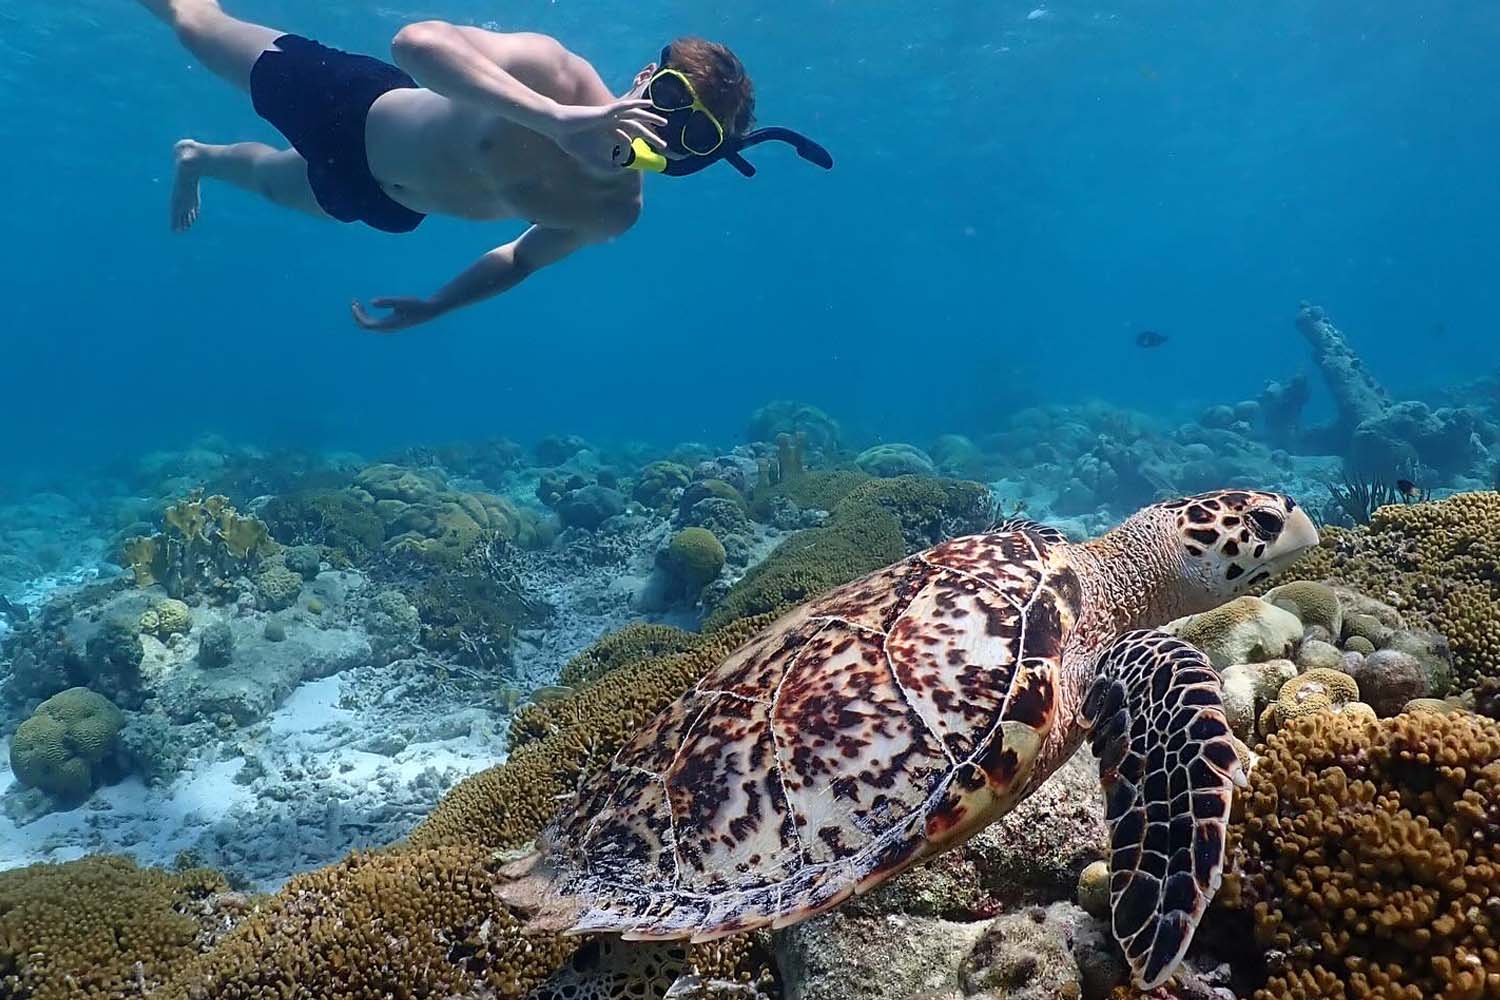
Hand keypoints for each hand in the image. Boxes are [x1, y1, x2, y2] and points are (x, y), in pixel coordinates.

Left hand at [350, 296, 442, 332]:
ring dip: (360, 314)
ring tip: (356, 302)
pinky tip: (366, 306)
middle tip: (354, 301)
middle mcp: (387, 328)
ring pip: (368, 325)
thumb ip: (386, 301)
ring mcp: (388, 327)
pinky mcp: (389, 324)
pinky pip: (373, 323)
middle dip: (357, 314)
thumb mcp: (401, 301)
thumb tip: (371, 302)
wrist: (427, 311)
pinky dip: (366, 315)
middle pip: (365, 326)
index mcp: (389, 325)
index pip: (367, 324)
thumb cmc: (415, 304)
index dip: (358, 315)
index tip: (355, 303)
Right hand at [549, 98, 666, 168]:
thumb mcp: (588, 156)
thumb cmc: (568, 139)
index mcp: (606, 132)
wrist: (556, 125)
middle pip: (635, 127)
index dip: (634, 150)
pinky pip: (625, 106)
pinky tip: (649, 104)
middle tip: (664, 145)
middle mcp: (610, 122)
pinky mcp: (605, 111)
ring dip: (650, 118)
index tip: (639, 159)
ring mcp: (609, 115)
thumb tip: (619, 170)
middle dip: (650, 135)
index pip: (625, 139)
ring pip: (634, 115)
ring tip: (665, 123)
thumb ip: (602, 164)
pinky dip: (637, 104)